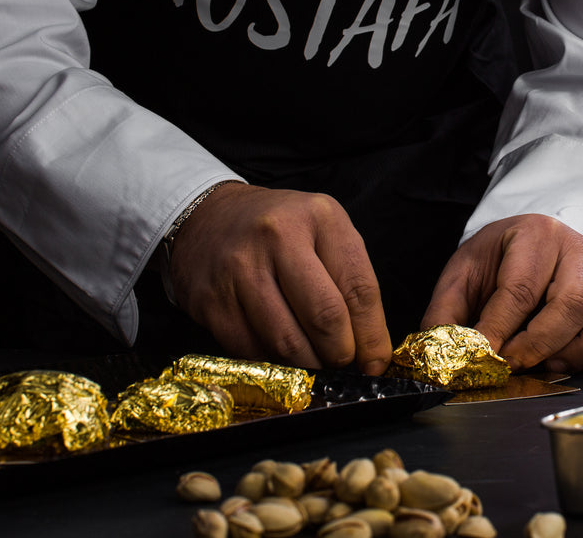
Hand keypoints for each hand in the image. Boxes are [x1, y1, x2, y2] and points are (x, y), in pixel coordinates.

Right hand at [167, 183, 392, 373]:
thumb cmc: (281, 230)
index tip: (375, 363)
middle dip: (340, 354)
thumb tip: (371, 354)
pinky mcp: (210, 300)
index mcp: (318, 217)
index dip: (372, 336)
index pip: (358, 288)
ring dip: (307, 365)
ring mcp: (239, 268)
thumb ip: (351, 283)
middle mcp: (277, 236)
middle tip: (341, 362)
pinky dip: (271, 362)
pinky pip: (250, 351)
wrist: (208, 218)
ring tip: (313, 359)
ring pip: (286, 343)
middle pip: (324, 318)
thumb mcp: (325, 234)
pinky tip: (277, 350)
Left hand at [422, 214, 582, 372]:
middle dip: (539, 344)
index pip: (520, 288)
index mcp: (534, 234)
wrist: (526, 242)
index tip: (484, 357)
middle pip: (571, 303)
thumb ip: (446, 313)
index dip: (500, 329)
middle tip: (515, 364)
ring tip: (552, 365)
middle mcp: (577, 249)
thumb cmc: (495, 261)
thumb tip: (439, 354)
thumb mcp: (462, 275)